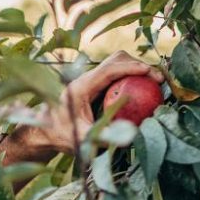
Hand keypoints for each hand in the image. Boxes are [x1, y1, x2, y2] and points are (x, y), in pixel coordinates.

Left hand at [28, 51, 165, 154]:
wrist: (42, 132)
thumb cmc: (59, 136)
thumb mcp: (81, 139)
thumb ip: (102, 137)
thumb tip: (130, 138)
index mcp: (81, 86)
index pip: (110, 69)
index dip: (132, 67)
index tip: (152, 73)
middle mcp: (85, 78)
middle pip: (116, 60)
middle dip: (139, 65)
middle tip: (158, 81)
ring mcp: (90, 80)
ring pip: (117, 64)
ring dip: (136, 69)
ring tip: (155, 84)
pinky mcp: (93, 86)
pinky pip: (115, 75)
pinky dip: (131, 77)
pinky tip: (144, 90)